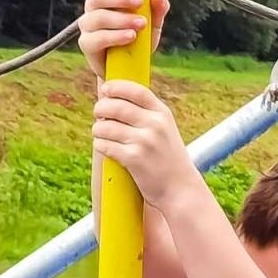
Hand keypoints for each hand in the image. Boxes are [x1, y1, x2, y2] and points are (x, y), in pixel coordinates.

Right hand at [79, 0, 168, 78]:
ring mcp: (87, 26)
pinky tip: (130, 37)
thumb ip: (157, 9)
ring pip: (99, 17)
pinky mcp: (86, 44)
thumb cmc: (138, 41)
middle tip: (140, 2)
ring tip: (141, 24)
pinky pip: (97, 38)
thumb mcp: (152, 25)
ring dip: (121, 19)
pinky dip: (115, 37)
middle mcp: (93, 8)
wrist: (126, 71)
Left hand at [92, 80, 197, 212]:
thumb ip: (147, 114)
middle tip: (98, 114)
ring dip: (97, 129)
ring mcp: (144, 141)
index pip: (136, 91)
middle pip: (116, 106)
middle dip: (101, 108)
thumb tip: (114, 97)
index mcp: (162, 114)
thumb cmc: (168, 160)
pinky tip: (102, 146)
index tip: (105, 89)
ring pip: (107, 127)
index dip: (117, 87)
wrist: (180, 190)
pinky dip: (100, 145)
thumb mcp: (165, 130)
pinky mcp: (134, 159)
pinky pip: (106, 145)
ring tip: (99, 133)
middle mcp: (154, 125)